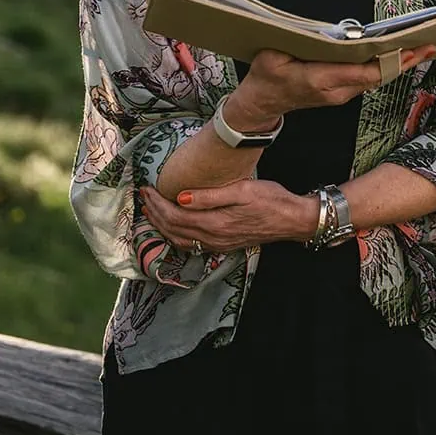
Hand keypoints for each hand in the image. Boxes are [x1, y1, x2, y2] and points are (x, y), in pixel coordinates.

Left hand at [140, 178, 317, 253]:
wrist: (292, 220)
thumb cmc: (270, 199)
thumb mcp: (241, 190)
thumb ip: (209, 196)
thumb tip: (180, 197)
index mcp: (214, 223)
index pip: (174, 215)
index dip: (157, 203)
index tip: (146, 188)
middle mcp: (212, 238)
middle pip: (173, 229)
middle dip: (154, 214)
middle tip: (143, 197)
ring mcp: (217, 245)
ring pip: (179, 240)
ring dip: (161, 226)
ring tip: (150, 212)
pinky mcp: (223, 245)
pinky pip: (191, 244)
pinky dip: (175, 235)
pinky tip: (172, 226)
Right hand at [229, 43, 435, 125]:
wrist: (262, 103)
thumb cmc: (266, 76)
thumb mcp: (273, 55)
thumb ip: (298, 43)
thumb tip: (326, 32)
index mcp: (321, 80)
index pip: (363, 73)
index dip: (388, 63)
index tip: (408, 50)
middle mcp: (336, 91)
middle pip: (377, 77)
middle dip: (403, 62)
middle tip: (428, 46)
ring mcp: (340, 94)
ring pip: (375, 79)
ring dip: (397, 65)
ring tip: (420, 48)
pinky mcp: (341, 93)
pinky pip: (368, 80)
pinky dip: (384, 67)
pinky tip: (397, 55)